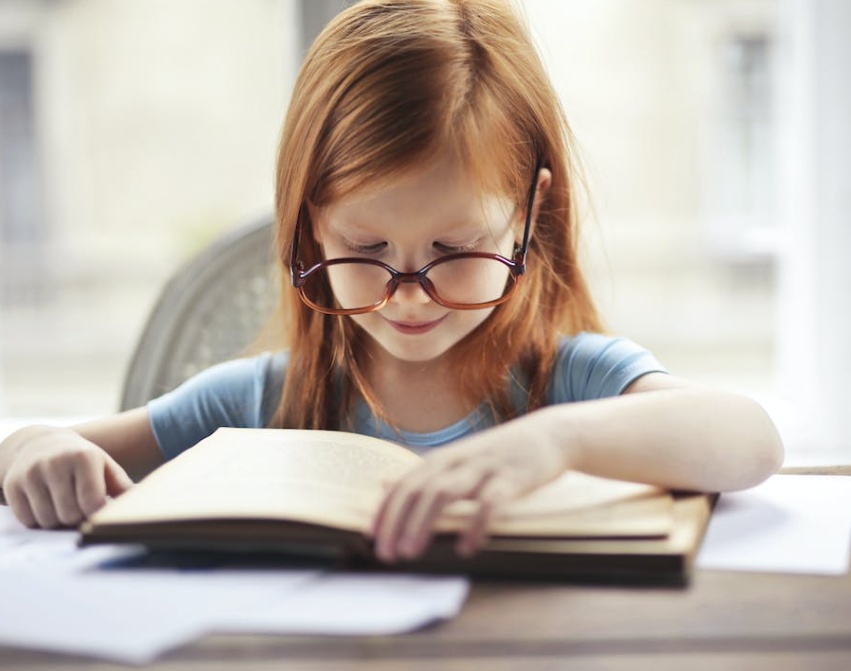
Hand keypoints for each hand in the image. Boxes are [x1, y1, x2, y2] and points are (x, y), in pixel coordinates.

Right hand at [1, 426, 133, 528]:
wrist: (39, 443)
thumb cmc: (80, 459)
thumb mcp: (104, 465)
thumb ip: (121, 485)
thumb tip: (140, 503)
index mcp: (83, 458)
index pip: (92, 503)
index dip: (97, 514)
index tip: (99, 511)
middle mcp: (55, 463)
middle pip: (69, 515)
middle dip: (77, 518)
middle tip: (80, 508)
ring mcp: (30, 474)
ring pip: (48, 521)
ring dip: (58, 521)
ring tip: (64, 505)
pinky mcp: (12, 485)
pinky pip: (28, 520)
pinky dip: (39, 520)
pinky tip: (45, 504)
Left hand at [370, 416, 571, 561]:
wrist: (549, 435)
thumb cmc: (500, 454)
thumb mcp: (459, 459)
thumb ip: (425, 474)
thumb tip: (386, 484)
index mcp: (443, 459)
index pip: (405, 484)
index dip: (386, 510)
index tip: (372, 538)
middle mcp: (458, 460)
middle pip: (418, 489)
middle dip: (397, 521)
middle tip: (387, 554)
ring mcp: (484, 467)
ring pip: (444, 492)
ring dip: (424, 523)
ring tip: (412, 552)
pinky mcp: (512, 478)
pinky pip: (490, 503)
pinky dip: (475, 525)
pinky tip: (467, 547)